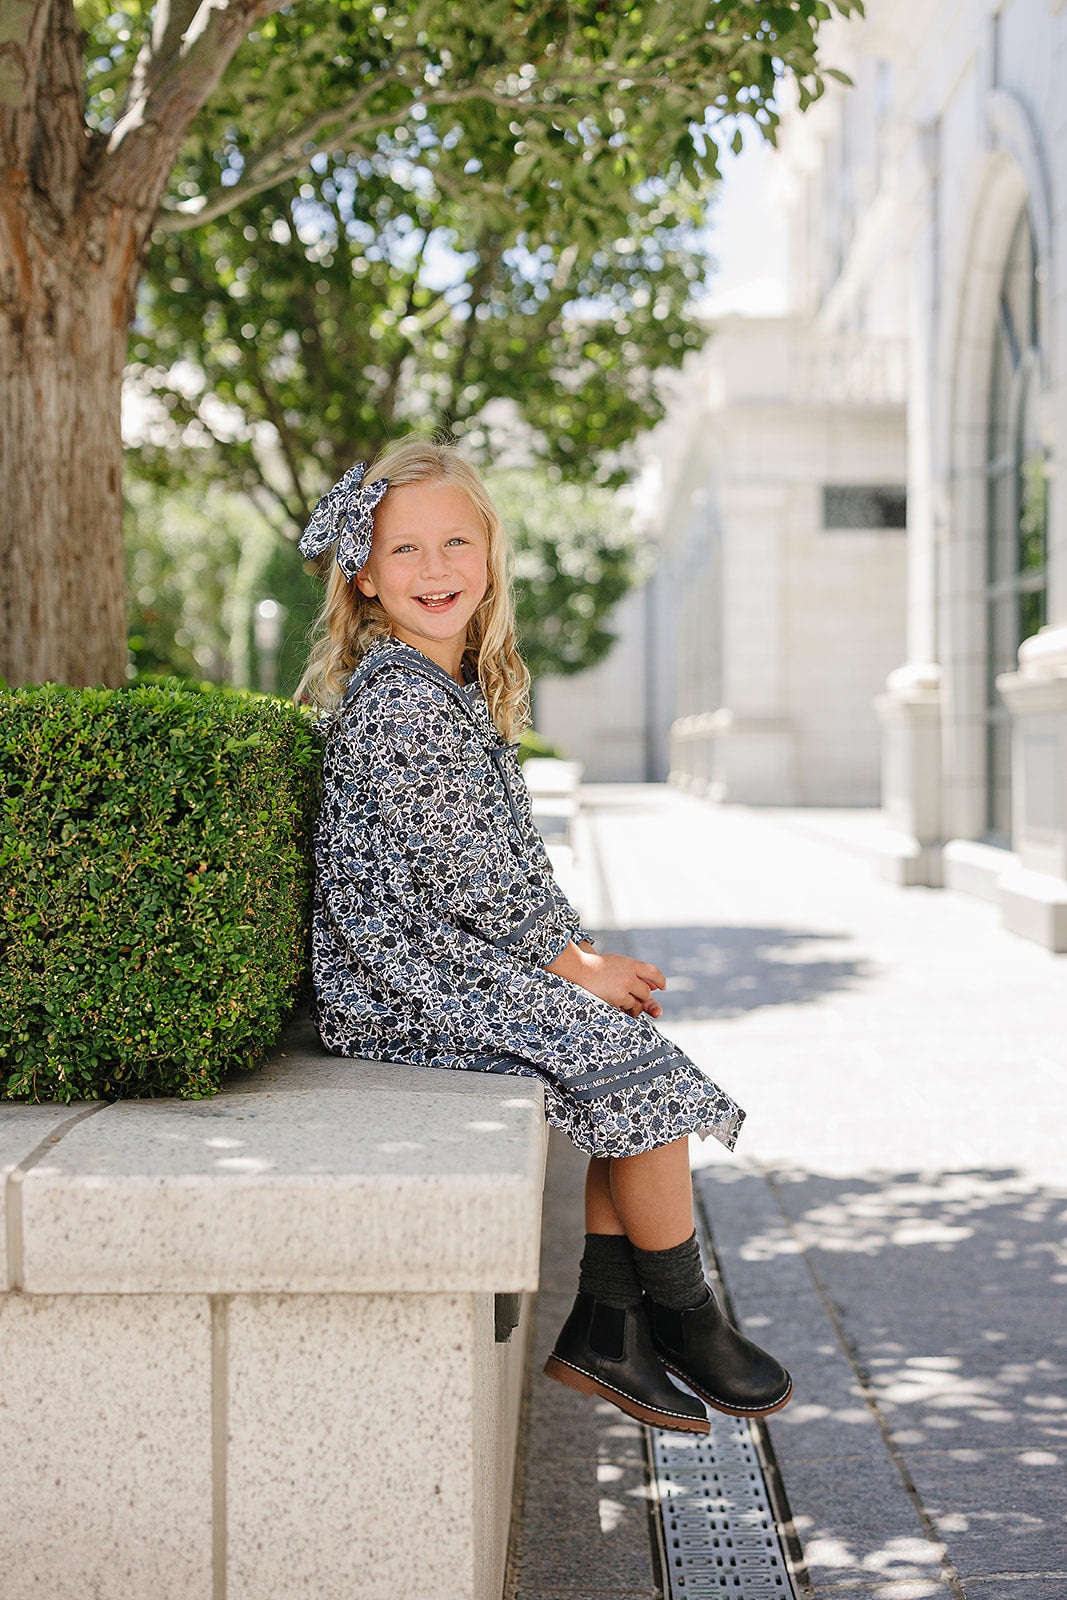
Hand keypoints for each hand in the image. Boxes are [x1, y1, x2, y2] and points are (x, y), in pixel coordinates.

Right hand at [545, 944, 665, 1018]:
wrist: (577, 970)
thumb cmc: (598, 967)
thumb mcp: (619, 963)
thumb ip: (637, 974)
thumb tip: (656, 988)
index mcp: (630, 964)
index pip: (653, 972)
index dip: (660, 981)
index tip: (662, 987)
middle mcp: (628, 977)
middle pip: (646, 992)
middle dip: (641, 996)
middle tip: (628, 993)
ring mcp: (621, 990)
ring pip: (637, 1005)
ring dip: (631, 1005)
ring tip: (617, 997)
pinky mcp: (613, 1002)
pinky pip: (625, 1011)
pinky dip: (621, 1010)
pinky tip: (611, 1002)